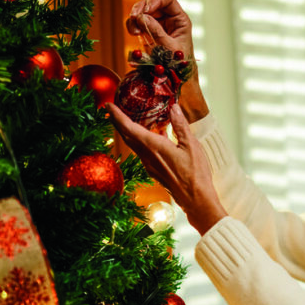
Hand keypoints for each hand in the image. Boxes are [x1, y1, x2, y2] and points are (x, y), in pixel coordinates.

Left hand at [106, 101, 227, 234]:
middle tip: (111, 109)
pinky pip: (141, 152)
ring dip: (127, 131)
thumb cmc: (195, 174)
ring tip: (126, 120)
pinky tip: (147, 138)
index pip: (129, 128)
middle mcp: (147, 156)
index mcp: (154, 146)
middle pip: (127, 136)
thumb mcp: (191, 146)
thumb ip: (180, 126)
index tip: (108, 105)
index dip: (117, 115)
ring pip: (133, 144)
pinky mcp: (154, 171)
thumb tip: (173, 108)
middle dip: (117, 121)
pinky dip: (138, 141)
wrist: (195, 199)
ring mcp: (149, 165)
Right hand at [126, 0, 208, 120]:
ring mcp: (159, 25)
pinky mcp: (149, 33)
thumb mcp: (168, 49)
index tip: (143, 11)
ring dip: (135, 18)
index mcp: (180, 20)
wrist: (179, 82)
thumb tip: (141, 17)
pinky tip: (133, 32)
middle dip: (140, 9)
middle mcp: (170, 20)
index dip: (153, 0)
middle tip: (133, 20)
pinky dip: (133, 25)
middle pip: (151, 3)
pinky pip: (138, 24)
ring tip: (133, 31)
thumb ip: (155, 31)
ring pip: (143, 12)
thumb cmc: (180, 67)